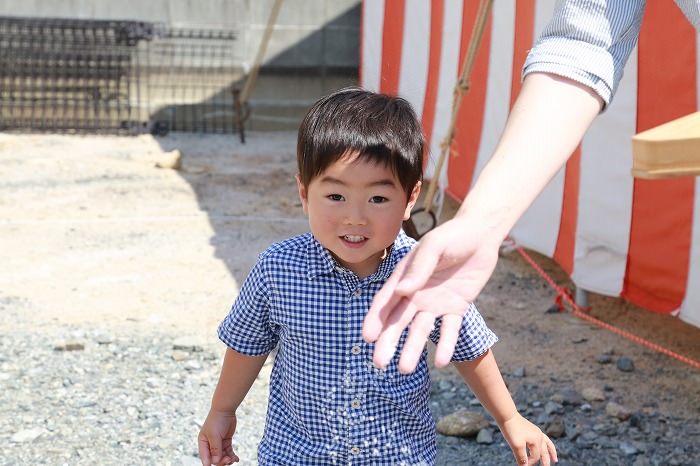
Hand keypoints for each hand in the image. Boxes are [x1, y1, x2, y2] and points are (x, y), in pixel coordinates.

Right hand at [198, 410, 238, 465]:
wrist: (225, 409)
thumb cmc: (217, 420)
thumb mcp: (215, 435)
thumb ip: (215, 449)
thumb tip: (215, 462)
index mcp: (203, 443)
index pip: (205, 457)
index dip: (209, 464)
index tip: (215, 465)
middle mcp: (209, 445)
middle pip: (214, 458)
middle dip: (221, 461)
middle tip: (228, 460)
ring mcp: (218, 443)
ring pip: (222, 457)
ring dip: (227, 460)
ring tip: (233, 459)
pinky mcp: (226, 442)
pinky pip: (228, 452)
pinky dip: (232, 456)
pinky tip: (236, 458)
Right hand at [363, 216, 500, 372]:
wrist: (482, 236)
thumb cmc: (453, 236)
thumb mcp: (434, 246)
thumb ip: (419, 268)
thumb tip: (403, 291)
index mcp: (404, 278)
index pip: (385, 301)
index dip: (375, 319)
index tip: (367, 337)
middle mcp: (415, 294)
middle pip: (398, 321)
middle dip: (388, 342)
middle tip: (379, 364)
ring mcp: (434, 303)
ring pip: (420, 330)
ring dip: (412, 349)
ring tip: (405, 370)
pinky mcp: (455, 309)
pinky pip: (449, 330)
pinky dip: (445, 345)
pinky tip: (441, 361)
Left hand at [499, 414, 557, 464]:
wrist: (507, 416)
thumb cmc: (512, 430)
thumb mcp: (516, 445)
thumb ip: (522, 457)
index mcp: (537, 441)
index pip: (535, 456)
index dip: (529, 462)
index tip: (523, 465)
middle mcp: (539, 436)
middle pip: (544, 451)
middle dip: (546, 460)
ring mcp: (536, 432)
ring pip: (546, 444)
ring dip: (550, 452)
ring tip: (555, 459)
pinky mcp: (532, 429)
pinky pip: (542, 438)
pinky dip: (545, 444)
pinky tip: (543, 445)